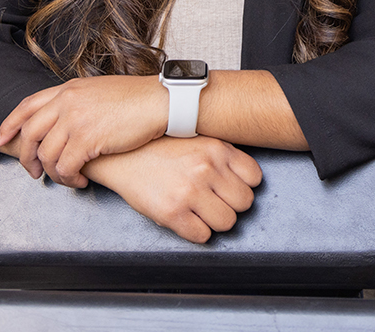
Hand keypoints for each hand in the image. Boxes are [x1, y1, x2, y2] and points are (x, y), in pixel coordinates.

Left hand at [0, 75, 167, 187]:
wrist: (160, 101)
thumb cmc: (137, 99)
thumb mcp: (99, 90)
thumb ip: (77, 101)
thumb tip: (65, 118)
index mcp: (69, 89)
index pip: (27, 105)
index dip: (9, 123)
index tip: (0, 138)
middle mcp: (67, 102)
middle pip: (29, 133)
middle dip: (25, 156)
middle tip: (31, 171)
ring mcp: (75, 120)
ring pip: (45, 154)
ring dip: (51, 173)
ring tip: (64, 179)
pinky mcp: (87, 139)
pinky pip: (65, 166)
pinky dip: (68, 179)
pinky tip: (79, 181)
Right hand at [84, 136, 262, 243]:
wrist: (120, 155)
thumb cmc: (159, 148)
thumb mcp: (197, 139)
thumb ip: (222, 155)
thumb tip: (245, 178)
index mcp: (216, 148)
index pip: (254, 178)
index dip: (244, 186)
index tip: (232, 188)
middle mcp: (206, 168)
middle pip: (244, 202)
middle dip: (231, 204)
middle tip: (215, 201)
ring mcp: (190, 191)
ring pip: (228, 222)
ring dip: (215, 221)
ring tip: (200, 211)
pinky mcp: (172, 213)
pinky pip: (203, 236)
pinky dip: (197, 232)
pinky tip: (186, 219)